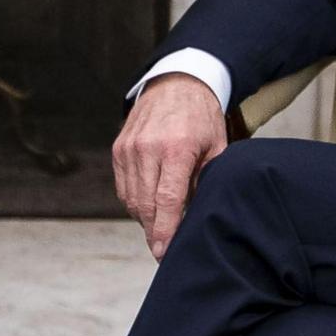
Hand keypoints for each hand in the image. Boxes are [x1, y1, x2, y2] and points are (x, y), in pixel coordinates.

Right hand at [113, 74, 230, 259]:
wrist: (177, 84)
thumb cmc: (201, 118)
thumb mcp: (216, 147)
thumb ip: (206, 181)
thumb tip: (198, 217)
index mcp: (176, 149)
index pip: (167, 200)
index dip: (165, 230)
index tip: (163, 252)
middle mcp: (148, 148)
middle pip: (146, 204)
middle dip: (153, 231)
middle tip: (163, 250)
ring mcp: (129, 148)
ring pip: (131, 199)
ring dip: (144, 218)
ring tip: (160, 226)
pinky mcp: (118, 149)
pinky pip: (123, 187)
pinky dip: (134, 201)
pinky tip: (149, 206)